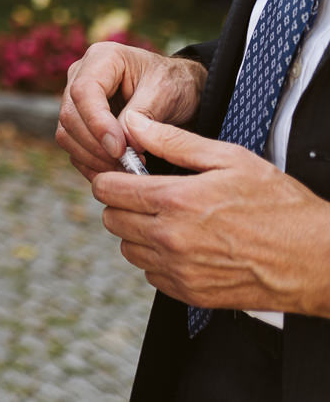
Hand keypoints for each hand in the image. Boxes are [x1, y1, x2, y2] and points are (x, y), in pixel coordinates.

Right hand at [56, 41, 205, 179]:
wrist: (179, 91)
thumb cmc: (174, 84)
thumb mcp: (165, 93)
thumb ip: (142, 116)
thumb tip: (122, 145)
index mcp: (102, 58)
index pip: (84, 91)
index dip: (97, 122)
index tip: (119, 149)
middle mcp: (80, 75)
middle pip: (70, 115)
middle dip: (96, 145)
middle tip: (129, 163)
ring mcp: (75, 100)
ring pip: (67, 134)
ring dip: (93, 157)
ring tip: (128, 167)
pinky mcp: (78, 122)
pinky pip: (73, 148)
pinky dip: (92, 164)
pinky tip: (117, 172)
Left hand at [94, 114, 329, 315]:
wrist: (315, 259)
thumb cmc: (279, 205)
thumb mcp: (231, 159)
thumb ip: (175, 141)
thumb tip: (135, 124)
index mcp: (175, 201)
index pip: (108, 189)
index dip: (111, 178)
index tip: (124, 175)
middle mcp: (170, 239)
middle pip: (111, 219)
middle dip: (123, 204)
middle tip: (148, 196)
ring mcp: (178, 270)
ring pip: (127, 249)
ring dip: (138, 234)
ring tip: (170, 221)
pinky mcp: (189, 294)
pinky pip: (150, 275)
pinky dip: (158, 260)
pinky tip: (184, 246)